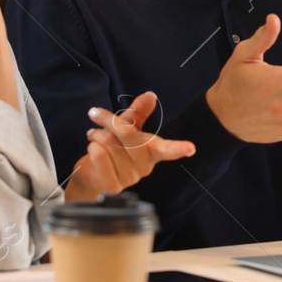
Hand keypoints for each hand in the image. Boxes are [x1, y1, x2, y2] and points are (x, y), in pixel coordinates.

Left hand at [64, 92, 196, 200]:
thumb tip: (150, 95)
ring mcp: (128, 178)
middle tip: (95, 113)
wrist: (93, 176)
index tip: (190, 148)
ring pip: (109, 143)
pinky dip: (92, 147)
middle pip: (129, 135)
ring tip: (95, 138)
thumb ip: (138, 112)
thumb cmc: (113, 150)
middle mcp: (143, 167)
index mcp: (151, 152)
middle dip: (109, 120)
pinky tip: (92, 150)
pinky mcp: (111, 185)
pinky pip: (100, 156)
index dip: (178, 148)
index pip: (167, 150)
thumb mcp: (126, 128)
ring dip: (97, 135)